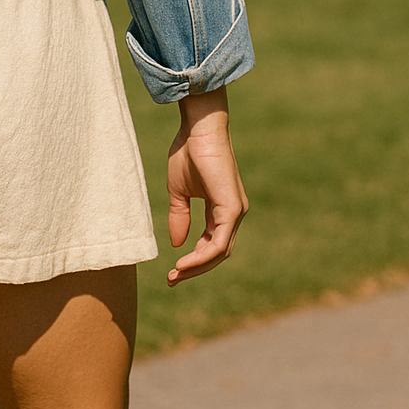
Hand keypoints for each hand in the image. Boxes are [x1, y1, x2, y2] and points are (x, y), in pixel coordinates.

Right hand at [166, 88, 247, 286]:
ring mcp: (236, 211)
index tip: (172, 271)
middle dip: (194, 269)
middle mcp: (233, 213)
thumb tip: (178, 244)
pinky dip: (202, 255)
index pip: (210, 243)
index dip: (192, 259)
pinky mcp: (233, 208)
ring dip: (197, 266)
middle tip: (172, 280)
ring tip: (176, 274)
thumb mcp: (178, 191)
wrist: (199, 129)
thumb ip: (179, 217)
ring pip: (220, 251)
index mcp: (221, 208)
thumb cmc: (188, 152)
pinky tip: (185, 262)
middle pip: (217, 252)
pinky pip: (220, 242)